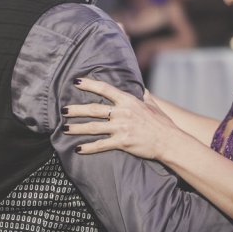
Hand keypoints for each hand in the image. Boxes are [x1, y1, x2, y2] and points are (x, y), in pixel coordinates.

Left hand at [63, 78, 177, 159]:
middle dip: (76, 109)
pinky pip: (101, 145)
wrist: (169, 141)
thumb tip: (142, 88)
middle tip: (63, 110)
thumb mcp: (153, 105)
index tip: (77, 82)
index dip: (90, 85)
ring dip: (77, 128)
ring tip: (65, 128)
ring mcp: (121, 128)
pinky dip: (88, 147)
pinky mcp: (122, 142)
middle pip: (94, 109)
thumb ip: (144, 95)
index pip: (105, 89)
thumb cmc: (162, 123)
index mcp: (128, 101)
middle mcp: (122, 112)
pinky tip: (78, 149)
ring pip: (93, 127)